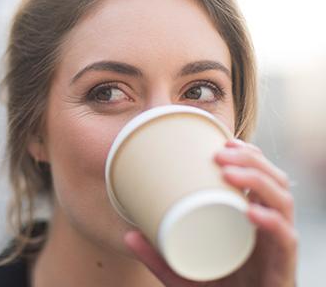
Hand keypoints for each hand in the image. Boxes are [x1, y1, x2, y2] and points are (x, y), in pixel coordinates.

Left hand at [124, 139, 297, 286]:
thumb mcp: (184, 271)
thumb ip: (159, 256)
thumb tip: (128, 235)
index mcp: (252, 220)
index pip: (263, 177)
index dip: (249, 155)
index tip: (223, 141)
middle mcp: (269, 227)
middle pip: (275, 181)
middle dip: (250, 160)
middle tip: (220, 153)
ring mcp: (277, 246)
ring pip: (283, 201)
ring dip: (258, 180)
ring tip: (229, 172)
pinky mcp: (282, 268)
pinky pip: (285, 239)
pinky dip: (271, 222)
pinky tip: (250, 211)